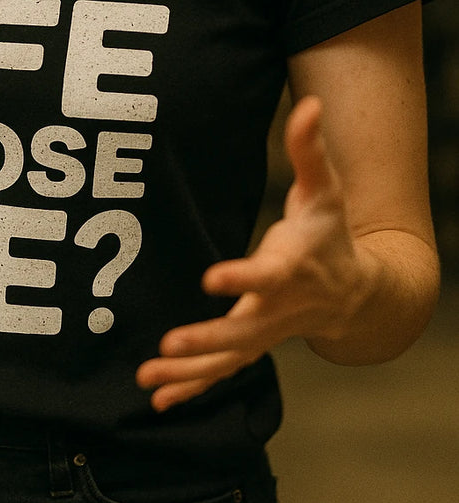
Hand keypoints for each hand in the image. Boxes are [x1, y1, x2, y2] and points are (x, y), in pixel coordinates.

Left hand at [136, 95, 367, 411]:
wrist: (354, 292)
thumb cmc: (330, 233)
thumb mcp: (325, 189)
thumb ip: (310, 150)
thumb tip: (312, 103)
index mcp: (291, 268)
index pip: (266, 276)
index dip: (242, 278)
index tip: (212, 277)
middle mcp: (276, 309)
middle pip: (241, 332)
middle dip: (205, 340)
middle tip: (169, 345)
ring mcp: (263, 334)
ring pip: (225, 362)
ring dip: (188, 373)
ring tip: (148, 378)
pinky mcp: (250, 346)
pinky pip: (219, 375)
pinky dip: (191, 389)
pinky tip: (156, 399)